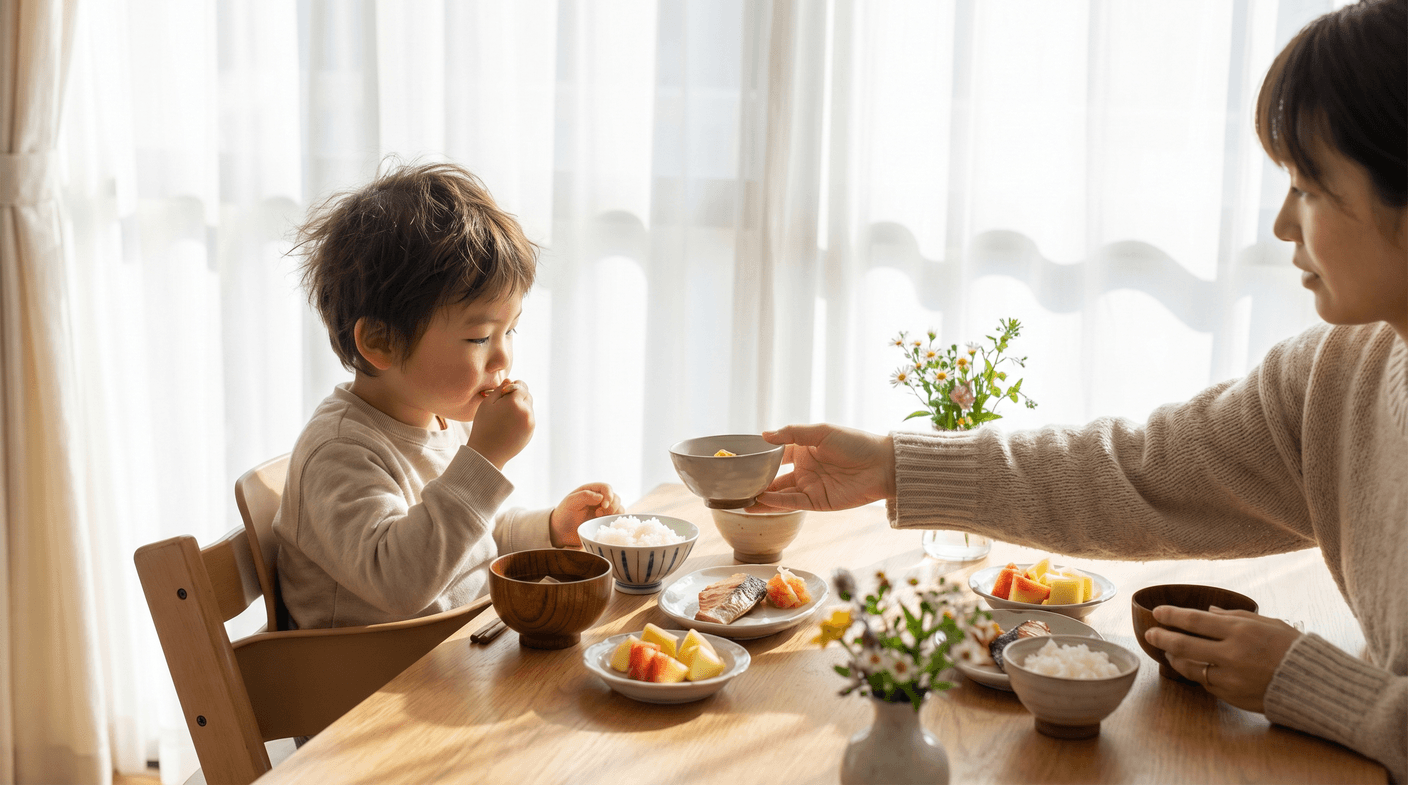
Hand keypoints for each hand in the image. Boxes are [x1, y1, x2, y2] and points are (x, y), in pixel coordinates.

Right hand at [467, 380, 534, 469]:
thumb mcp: (487, 404)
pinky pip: (529, 418)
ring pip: (529, 407)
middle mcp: (526, 411)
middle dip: (518, 396)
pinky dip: (523, 418)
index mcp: (514, 402)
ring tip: (506, 416)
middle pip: (527, 395)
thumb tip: (510, 380)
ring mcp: (530, 422)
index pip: (521, 385)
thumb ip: (499, 390)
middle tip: (505, 404)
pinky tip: (510, 425)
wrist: (488, 452)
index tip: (506, 390)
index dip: (514, 386)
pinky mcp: (531, 431)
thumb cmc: (484, 426)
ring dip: (521, 407)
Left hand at [549, 482, 623, 547]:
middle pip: (616, 497)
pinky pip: (616, 520)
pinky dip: (616, 521)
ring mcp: (603, 511)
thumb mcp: (571, 502)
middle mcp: (599, 500)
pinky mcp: (604, 522)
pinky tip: (605, 525)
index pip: (606, 488)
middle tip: (599, 514)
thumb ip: (585, 496)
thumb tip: (601, 497)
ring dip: (614, 513)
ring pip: (619, 508)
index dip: (608, 495)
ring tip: (600, 519)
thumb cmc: (564, 514)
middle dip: (612, 506)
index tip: (604, 505)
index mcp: (591, 491)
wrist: (561, 532)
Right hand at [753, 423, 895, 511]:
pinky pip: (792, 503)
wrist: (882, 466)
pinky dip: (776, 503)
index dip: (760, 458)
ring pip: (779, 493)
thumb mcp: (821, 432)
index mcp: (804, 449)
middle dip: (756, 482)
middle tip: (735, 485)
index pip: (775, 454)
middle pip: (774, 477)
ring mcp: (809, 487)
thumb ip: (792, 433)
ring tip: (740, 499)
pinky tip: (760, 501)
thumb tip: (764, 435)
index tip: (741, 461)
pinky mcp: (817, 503)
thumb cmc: (855, 443)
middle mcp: (804, 469)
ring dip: (761, 497)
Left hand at [1143, 606, 1303, 712]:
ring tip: (1168, 650)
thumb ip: (1233, 616)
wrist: (1314, 684)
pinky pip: (1205, 683)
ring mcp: (1230, 677)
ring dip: (1174, 658)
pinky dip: (1196, 673)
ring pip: (1190, 667)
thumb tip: (1207, 610)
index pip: (1195, 620)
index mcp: (1241, 631)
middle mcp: (1232, 654)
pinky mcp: (1231, 695)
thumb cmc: (1292, 648)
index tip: (1157, 612)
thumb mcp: (1267, 624)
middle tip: (1150, 633)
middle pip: (1184, 644)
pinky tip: (1191, 666)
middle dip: (1162, 637)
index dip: (1172, 616)